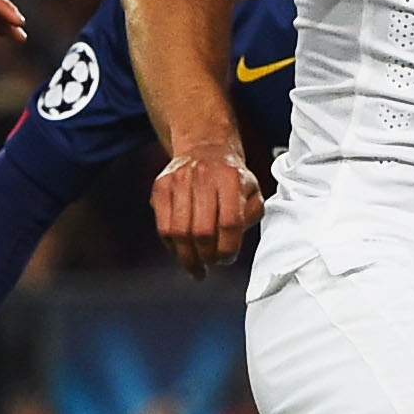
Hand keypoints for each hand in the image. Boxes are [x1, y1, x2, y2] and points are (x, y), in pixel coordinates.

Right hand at [152, 144, 263, 278]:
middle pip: (202, 231)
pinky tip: (182, 252)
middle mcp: (203, 176)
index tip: (227, 259)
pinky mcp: (161, 186)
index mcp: (231, 178)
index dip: (228, 249)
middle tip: (211, 263)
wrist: (205, 147)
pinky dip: (172, 246)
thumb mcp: (252, 191)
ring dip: (187, 257)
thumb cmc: (231, 178)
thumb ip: (250, 216)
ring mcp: (178, 180)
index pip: (229, 223)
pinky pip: (163, 227)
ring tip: (196, 266)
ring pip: (179, 232)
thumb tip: (233, 242)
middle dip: (207, 256)